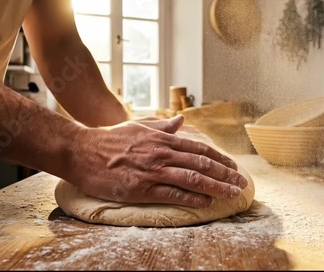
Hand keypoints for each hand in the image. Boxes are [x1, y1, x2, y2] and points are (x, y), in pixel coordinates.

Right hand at [66, 115, 247, 207]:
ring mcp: (152, 171)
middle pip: (201, 164)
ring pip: (192, 179)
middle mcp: (161, 153)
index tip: (233, 166)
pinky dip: (192, 199)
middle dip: (225, 174)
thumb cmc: (109, 139)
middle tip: (241, 183)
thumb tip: (181, 121)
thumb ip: (161, 126)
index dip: (219, 159)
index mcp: (162, 139)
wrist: (82, 151)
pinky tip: (206, 202)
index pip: (199, 149)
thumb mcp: (137, 126)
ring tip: (232, 194)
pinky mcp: (141, 189)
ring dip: (216, 187)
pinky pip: (172, 194)